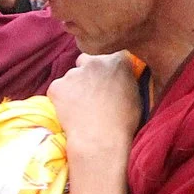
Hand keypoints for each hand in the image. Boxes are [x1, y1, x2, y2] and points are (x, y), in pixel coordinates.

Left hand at [47, 53, 141, 169]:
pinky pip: (58, 90)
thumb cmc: (124, 121)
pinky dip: (61, 98)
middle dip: (87, 72)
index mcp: (118, 61)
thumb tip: (119, 76)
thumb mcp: (136, 94)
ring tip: (81, 107)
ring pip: (71, 77)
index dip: (106, 66)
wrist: (100, 139)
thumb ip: (125, 78)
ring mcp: (74, 72)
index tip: (107, 77)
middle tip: (91, 92)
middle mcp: (95, 61)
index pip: (109, 54)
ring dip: (74, 87)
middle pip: (86, 60)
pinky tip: (70, 112)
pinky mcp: (57, 85)